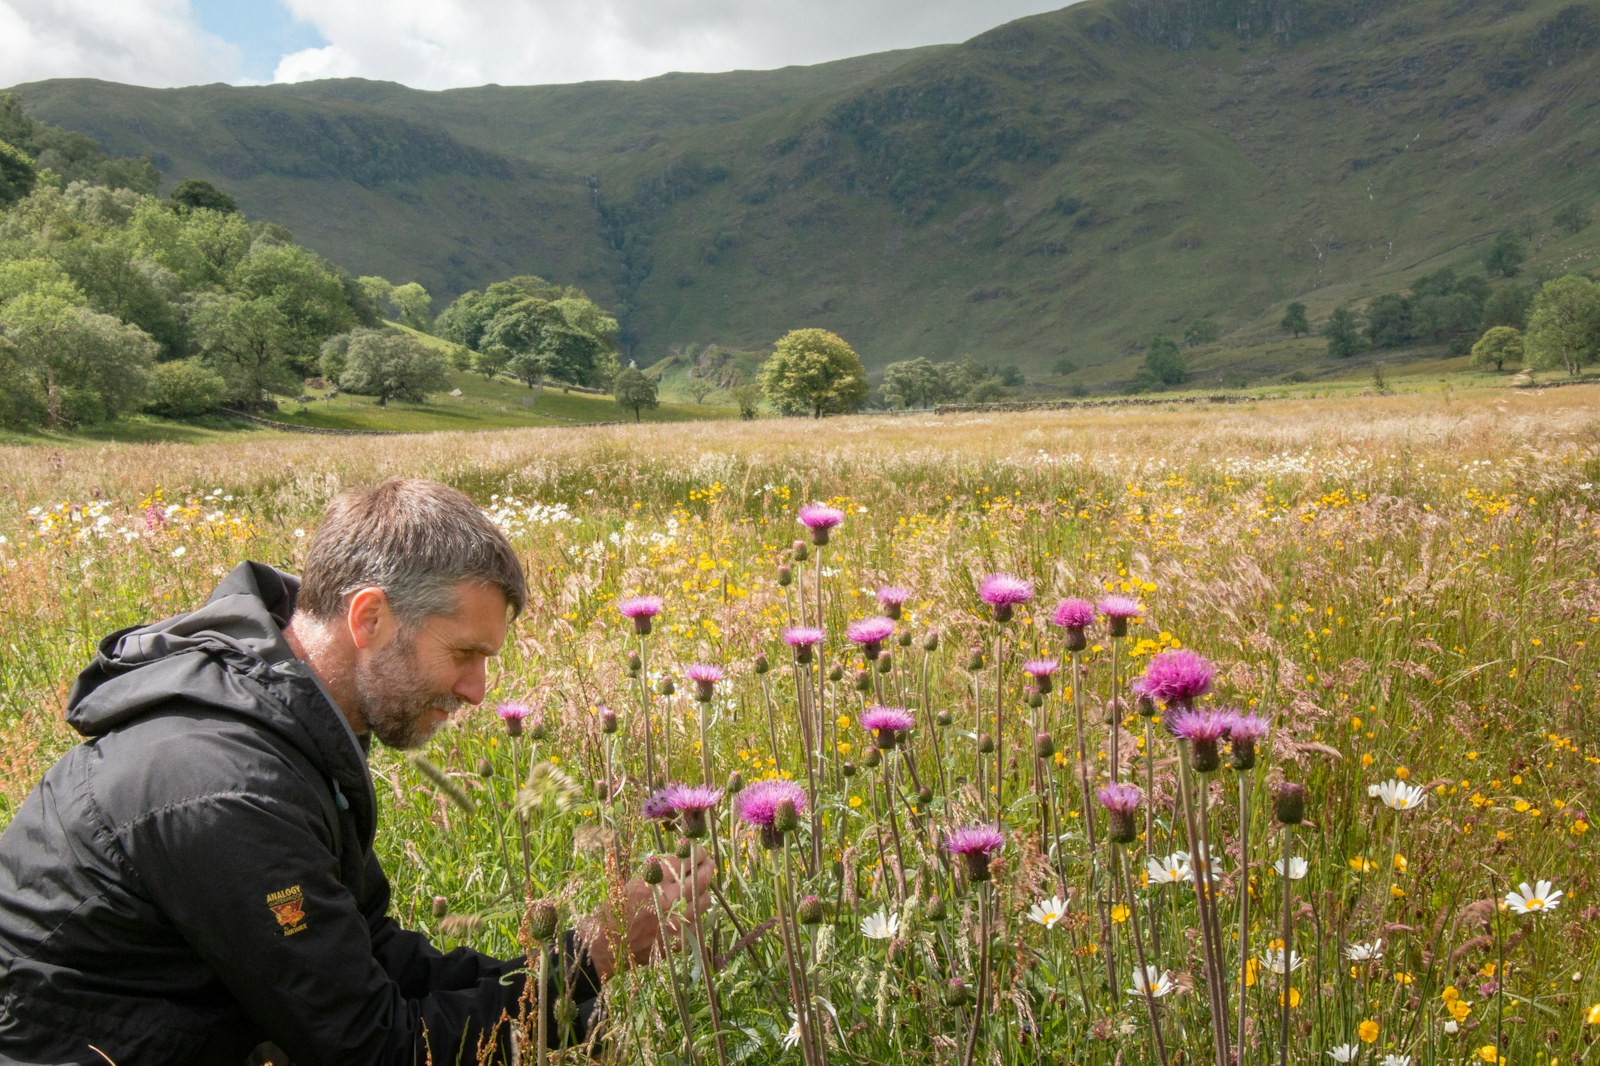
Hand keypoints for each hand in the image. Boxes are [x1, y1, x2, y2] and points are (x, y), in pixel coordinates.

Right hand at [583, 848, 712, 980]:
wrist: (609, 943)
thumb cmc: (617, 910)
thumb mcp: (634, 883)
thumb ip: (658, 874)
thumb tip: (680, 862)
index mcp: (655, 880)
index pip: (686, 860)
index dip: (697, 853)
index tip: (700, 851)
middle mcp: (669, 897)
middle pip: (701, 877)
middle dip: (707, 867)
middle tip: (709, 864)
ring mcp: (677, 918)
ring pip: (704, 899)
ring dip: (704, 890)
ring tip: (699, 887)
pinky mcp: (679, 937)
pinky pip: (697, 919)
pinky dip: (696, 911)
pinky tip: (690, 908)